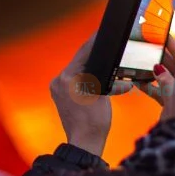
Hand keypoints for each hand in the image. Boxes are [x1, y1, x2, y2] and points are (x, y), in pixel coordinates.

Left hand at [50, 35, 131, 156]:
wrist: (86, 144)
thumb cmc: (94, 122)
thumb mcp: (101, 92)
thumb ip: (103, 74)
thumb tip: (107, 62)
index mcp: (66, 78)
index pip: (83, 53)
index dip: (95, 42)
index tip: (103, 32)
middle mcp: (59, 82)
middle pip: (82, 62)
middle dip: (99, 58)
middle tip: (111, 48)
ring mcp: (60, 90)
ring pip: (83, 73)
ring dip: (99, 73)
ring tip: (115, 71)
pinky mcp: (64, 97)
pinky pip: (81, 83)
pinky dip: (93, 83)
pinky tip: (110, 85)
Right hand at [136, 36, 174, 119]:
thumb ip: (166, 80)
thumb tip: (157, 68)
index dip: (173, 45)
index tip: (163, 34)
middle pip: (173, 64)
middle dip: (161, 55)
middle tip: (149, 44)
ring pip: (165, 77)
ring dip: (153, 70)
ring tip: (141, 59)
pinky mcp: (170, 104)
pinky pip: (158, 91)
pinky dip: (149, 86)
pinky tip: (137, 81)